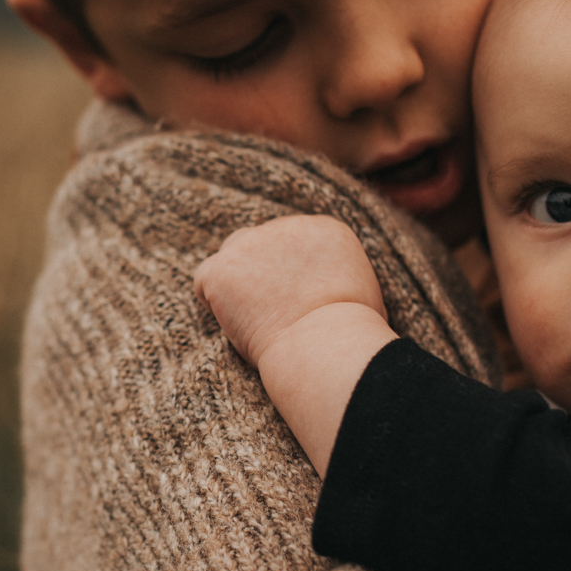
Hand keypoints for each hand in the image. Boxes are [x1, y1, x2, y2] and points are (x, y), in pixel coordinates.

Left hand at [194, 215, 385, 367]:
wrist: (327, 345)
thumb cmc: (351, 335)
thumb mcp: (365, 294)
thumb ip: (344, 278)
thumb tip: (338, 291)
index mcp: (323, 228)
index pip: (291, 243)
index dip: (287, 276)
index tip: (295, 305)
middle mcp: (285, 226)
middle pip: (257, 244)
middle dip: (259, 277)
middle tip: (270, 316)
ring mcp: (250, 243)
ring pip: (230, 259)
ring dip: (236, 288)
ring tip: (254, 322)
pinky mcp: (222, 267)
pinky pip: (205, 281)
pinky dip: (214, 304)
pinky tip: (236, 325)